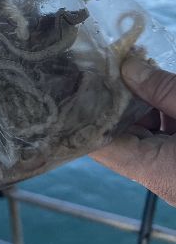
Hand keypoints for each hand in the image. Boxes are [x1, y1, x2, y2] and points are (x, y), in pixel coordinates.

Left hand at [90, 57, 175, 205]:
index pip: (100, 144)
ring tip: (138, 67)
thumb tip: (128, 67)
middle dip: (117, 100)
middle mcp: (160, 178)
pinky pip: (164, 138)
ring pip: (144, 135)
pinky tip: (162, 87)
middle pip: (122, 136)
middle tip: (110, 64)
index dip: (87, 112)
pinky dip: (162, 115)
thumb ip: (163, 89)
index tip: (76, 82)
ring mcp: (173, 174)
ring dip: (142, 104)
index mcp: (156, 171)